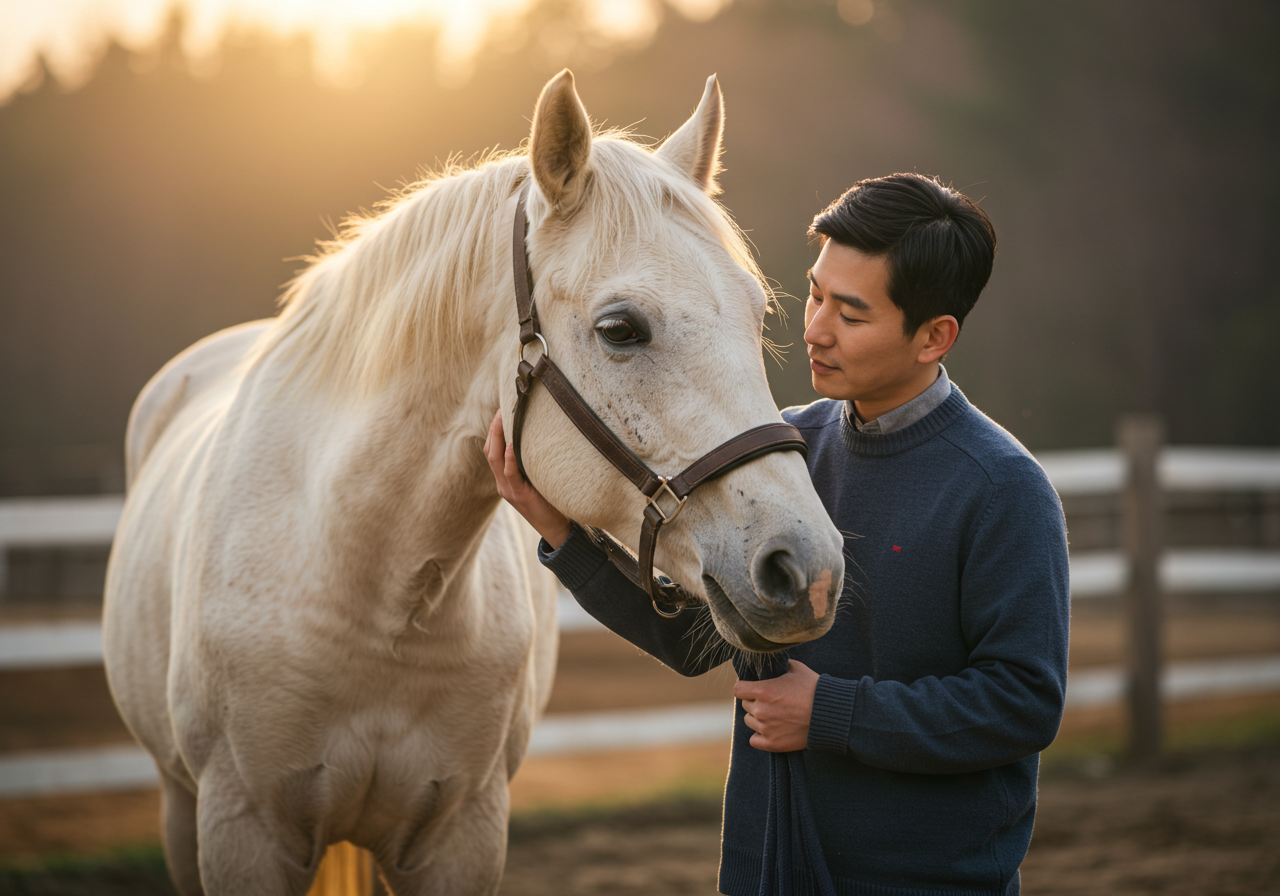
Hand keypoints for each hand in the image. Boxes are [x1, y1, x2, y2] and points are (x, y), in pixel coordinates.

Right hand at [483, 410, 571, 549]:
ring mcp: (508, 490)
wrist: (557, 530)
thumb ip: (534, 464)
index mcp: (505, 480)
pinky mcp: (518, 495)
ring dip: (498, 436)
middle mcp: (503, 484)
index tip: (500, 411)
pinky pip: (510, 473)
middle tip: (501, 408)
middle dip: (493, 428)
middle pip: (490, 451)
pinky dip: (509, 457)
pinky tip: (511, 444)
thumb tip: (542, 437)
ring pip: (495, 459)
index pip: (493, 451)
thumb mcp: (539, 479)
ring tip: (502, 417)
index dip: (493, 431)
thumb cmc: (552, 502)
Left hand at [733, 660, 820, 752]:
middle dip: (755, 702)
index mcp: (764, 690)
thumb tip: (774, 662)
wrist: (830, 714)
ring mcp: (766, 728)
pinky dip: (760, 736)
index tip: (752, 688)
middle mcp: (761, 710)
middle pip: (745, 705)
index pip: (738, 689)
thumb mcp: (797, 669)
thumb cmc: (814, 689)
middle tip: (771, 702)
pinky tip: (771, 730)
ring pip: (749, 721)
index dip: (745, 688)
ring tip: (775, 715)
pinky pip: (754, 740)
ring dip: (758, 718)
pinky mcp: (772, 743)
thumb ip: (780, 665)